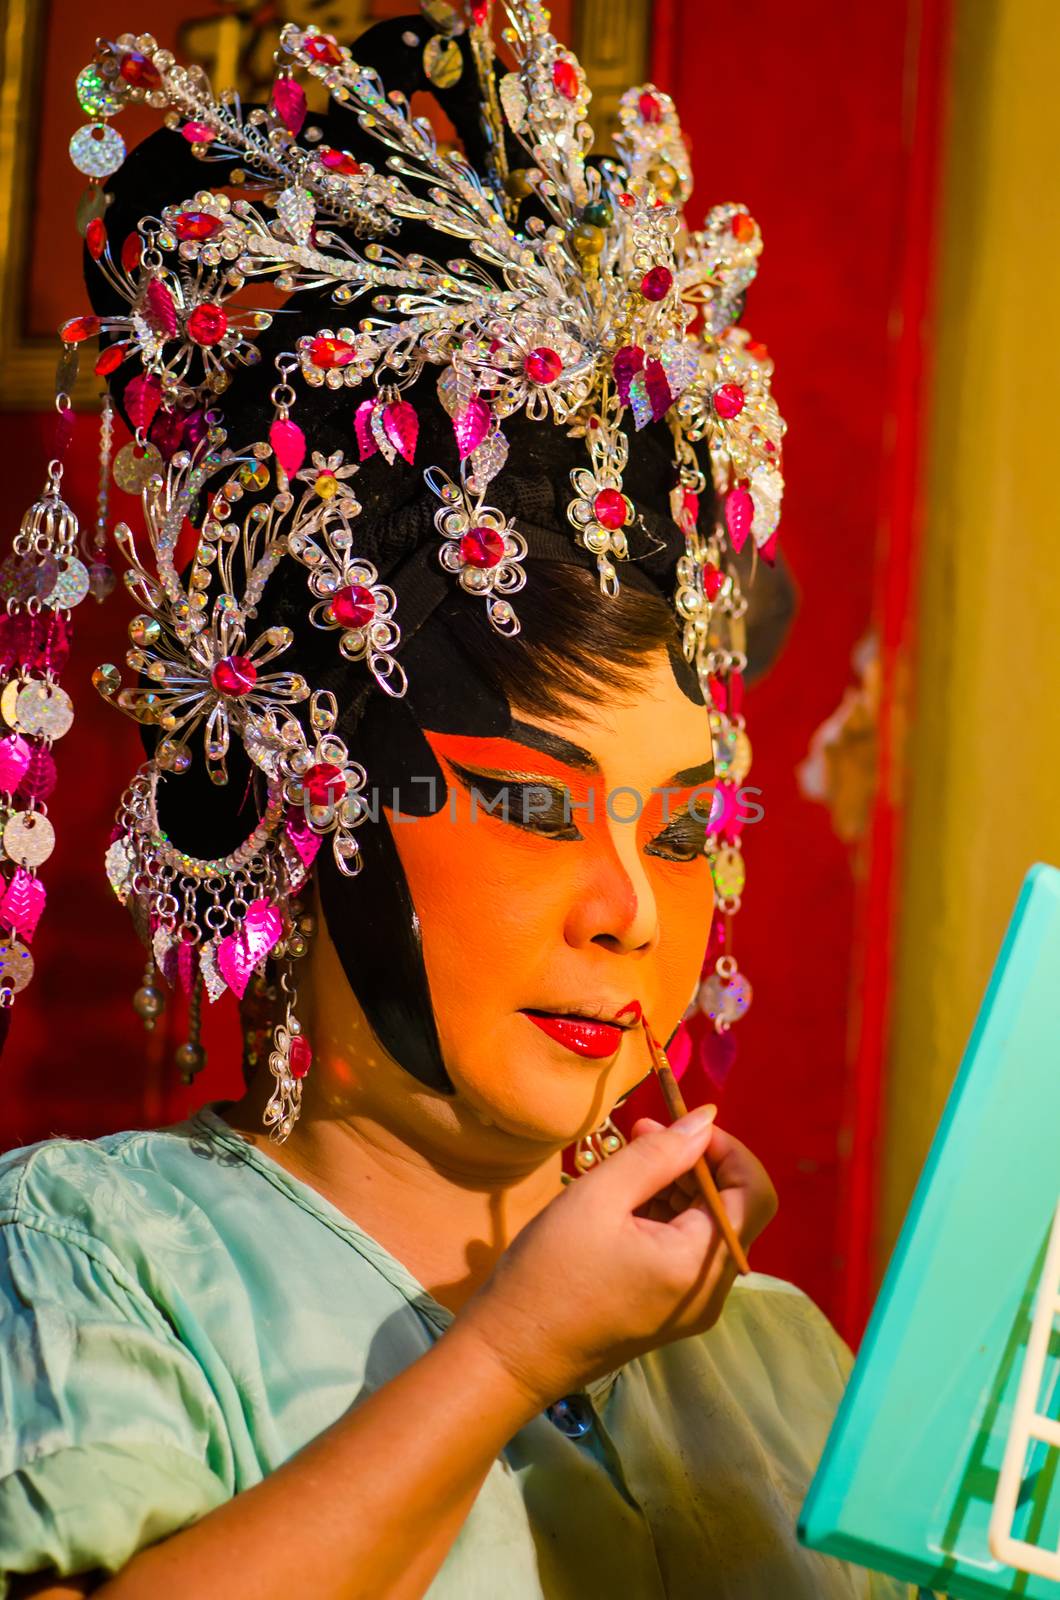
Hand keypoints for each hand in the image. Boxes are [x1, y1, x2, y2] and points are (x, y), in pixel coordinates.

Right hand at [456, 1107, 777, 1406]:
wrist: (509, 1355)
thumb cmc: (550, 1273)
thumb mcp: (600, 1197)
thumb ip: (659, 1155)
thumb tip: (706, 1119)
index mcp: (701, 1265)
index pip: (754, 1192)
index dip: (726, 1149)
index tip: (678, 1125)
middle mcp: (709, 1291)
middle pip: (732, 1210)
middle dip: (694, 1163)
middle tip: (640, 1133)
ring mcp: (689, 1306)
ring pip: (706, 1228)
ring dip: (676, 1186)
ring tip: (623, 1161)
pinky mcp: (667, 1312)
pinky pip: (684, 1252)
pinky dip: (663, 1216)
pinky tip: (622, 1198)